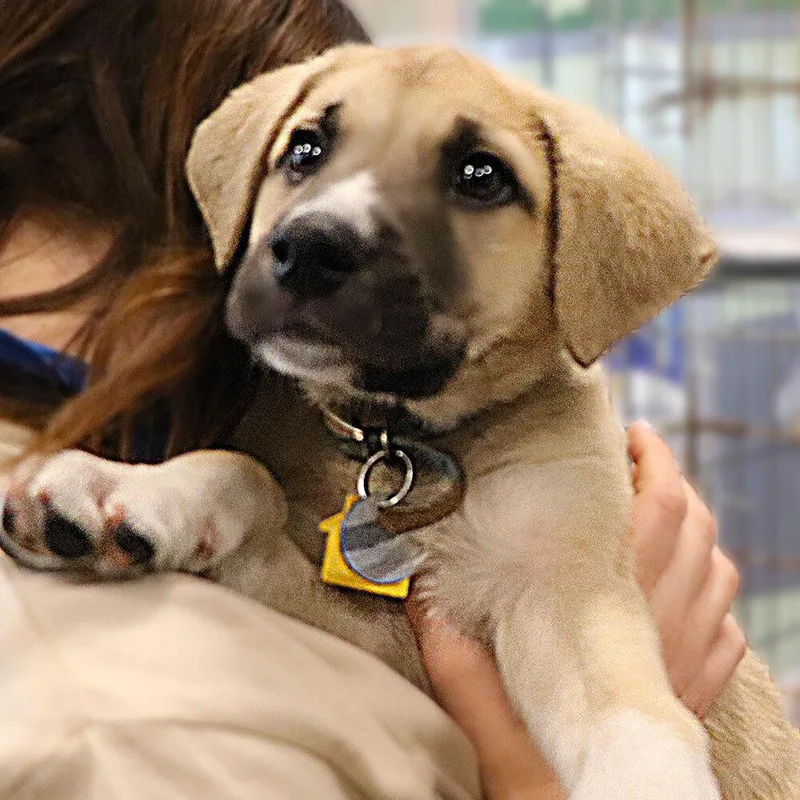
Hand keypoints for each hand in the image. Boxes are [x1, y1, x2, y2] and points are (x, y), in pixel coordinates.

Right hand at [407, 421, 745, 798]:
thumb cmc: (535, 761)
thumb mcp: (476, 699)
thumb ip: (446, 643)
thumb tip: (418, 591)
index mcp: (615, 607)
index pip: (657, 510)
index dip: (652, 463)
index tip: (629, 436)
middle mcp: (666, 622)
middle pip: (697, 529)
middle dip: (675, 478)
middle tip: (641, 453)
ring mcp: (691, 656)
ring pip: (721, 572)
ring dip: (699, 533)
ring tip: (662, 511)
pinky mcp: (698, 688)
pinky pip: (730, 630)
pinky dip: (715, 597)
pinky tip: (687, 590)